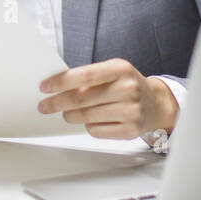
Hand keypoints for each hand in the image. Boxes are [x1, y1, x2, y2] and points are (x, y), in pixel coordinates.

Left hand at [37, 58, 178, 139]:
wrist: (155, 103)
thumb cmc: (127, 85)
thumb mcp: (113, 71)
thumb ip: (90, 76)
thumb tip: (57, 85)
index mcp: (121, 69)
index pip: (86, 74)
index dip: (62, 81)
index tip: (45, 86)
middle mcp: (128, 89)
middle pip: (83, 98)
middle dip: (58, 102)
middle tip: (45, 106)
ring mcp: (131, 111)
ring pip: (87, 116)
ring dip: (70, 116)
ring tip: (66, 113)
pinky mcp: (130, 130)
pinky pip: (96, 131)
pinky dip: (87, 126)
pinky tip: (89, 121)